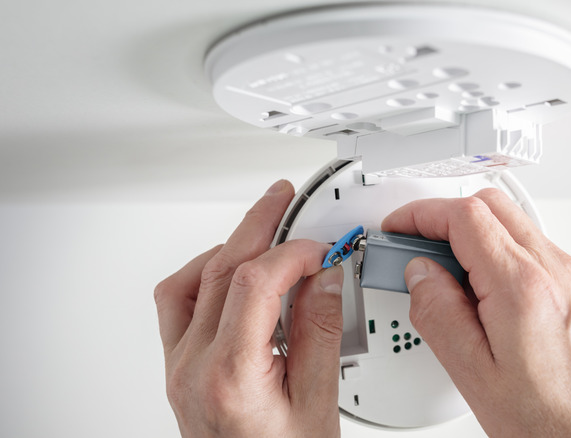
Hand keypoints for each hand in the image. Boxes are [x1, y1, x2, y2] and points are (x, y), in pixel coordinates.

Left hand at [154, 180, 343, 437]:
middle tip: (283, 201)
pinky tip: (231, 271)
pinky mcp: (177, 367)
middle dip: (257, 226)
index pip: (254, 282)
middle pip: (220, 270)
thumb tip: (326, 276)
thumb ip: (321, 332)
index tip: (322, 248)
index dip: (292, 252)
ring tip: (262, 232)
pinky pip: (177, 304)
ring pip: (190, 282)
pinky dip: (204, 275)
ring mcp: (178, 366)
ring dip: (227, 248)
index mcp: (230, 375)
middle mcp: (192, 367)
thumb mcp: (318, 402)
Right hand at [382, 189, 570, 436]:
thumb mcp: (476, 376)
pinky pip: (531, 250)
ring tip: (444, 276)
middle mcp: (554, 270)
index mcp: (523, 286)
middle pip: (491, 205)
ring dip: (473, 234)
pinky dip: (498, 253)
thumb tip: (420, 275)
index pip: (464, 216)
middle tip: (415, 245)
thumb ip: (439, 315)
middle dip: (444, 216)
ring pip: (513, 224)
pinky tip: (481, 293)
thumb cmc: (559, 421)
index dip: (421, 214)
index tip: (399, 228)